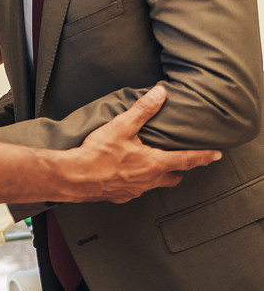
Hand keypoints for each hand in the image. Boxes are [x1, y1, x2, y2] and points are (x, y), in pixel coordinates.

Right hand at [76, 85, 220, 202]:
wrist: (75, 178)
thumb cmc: (98, 154)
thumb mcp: (122, 126)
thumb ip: (143, 110)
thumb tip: (160, 94)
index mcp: (153, 163)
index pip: (187, 160)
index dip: (203, 156)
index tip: (216, 155)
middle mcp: (148, 180)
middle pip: (175, 176)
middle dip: (181, 168)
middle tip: (183, 160)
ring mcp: (136, 190)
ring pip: (156, 184)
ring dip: (159, 174)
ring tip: (153, 163)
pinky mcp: (122, 195)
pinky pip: (138, 189)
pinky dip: (139, 180)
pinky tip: (129, 172)